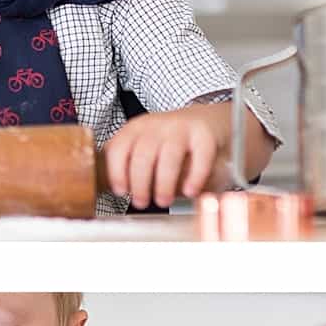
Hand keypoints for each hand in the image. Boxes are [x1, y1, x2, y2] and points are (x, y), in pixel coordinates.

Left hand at [103, 105, 225, 209]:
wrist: (208, 122)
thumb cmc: (172, 145)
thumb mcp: (146, 149)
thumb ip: (129, 164)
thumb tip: (117, 189)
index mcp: (136, 129)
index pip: (119, 148)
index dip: (116, 172)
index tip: (121, 191)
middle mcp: (157, 126)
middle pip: (143, 154)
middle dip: (140, 182)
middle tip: (142, 203)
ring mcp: (182, 129)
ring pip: (169, 155)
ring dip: (164, 182)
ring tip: (164, 201)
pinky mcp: (205, 136)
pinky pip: (200, 158)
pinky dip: (194, 178)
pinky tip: (190, 192)